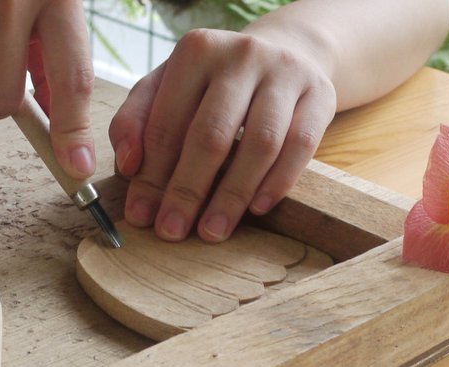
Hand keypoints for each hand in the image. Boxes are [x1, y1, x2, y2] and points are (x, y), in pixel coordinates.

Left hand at [109, 28, 336, 241]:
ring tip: (212, 231)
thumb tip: (127, 166)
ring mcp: (285, 73)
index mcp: (195, 51)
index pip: (166, 123)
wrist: (284, 54)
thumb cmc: (213, 84)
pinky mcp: (321, 94)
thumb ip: (135, 122)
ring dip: (232, 196)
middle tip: (172, 231)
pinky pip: (301, 146)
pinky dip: (278, 182)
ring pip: (259, 144)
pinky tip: (257, 209)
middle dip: (187, 191)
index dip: (151, 175)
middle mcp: (241, 55)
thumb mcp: (166, 89)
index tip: (140, 215)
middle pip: (211, 135)